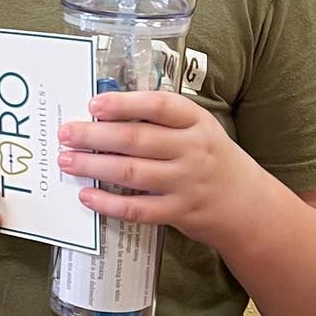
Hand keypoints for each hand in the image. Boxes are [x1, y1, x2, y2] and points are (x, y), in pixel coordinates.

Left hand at [58, 92, 268, 248]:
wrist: (248, 205)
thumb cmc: (211, 159)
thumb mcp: (197, 130)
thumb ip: (160, 122)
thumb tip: (104, 114)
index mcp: (197, 122)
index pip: (159, 106)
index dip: (124, 103)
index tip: (94, 104)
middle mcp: (194, 150)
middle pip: (137, 139)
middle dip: (95, 135)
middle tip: (66, 133)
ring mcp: (187, 183)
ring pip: (132, 172)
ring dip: (94, 166)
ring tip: (67, 160)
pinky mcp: (180, 212)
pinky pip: (138, 209)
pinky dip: (109, 203)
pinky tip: (87, 195)